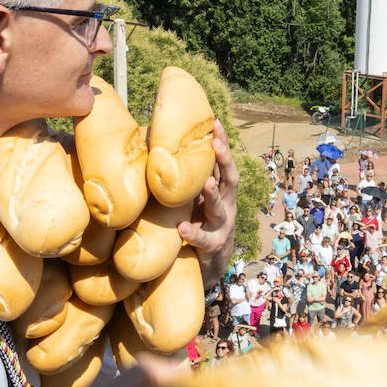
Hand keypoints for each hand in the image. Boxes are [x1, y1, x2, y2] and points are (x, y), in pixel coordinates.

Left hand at [178, 119, 239, 285]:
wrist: (210, 264)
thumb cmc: (199, 223)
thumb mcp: (195, 200)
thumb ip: (188, 181)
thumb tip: (156, 148)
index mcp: (221, 191)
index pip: (223, 163)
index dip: (222, 143)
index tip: (215, 123)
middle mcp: (226, 205)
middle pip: (230, 179)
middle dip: (225, 161)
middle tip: (217, 144)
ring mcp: (222, 226)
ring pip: (221, 208)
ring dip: (214, 195)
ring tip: (207, 184)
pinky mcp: (213, 246)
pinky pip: (203, 239)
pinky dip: (194, 233)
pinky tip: (183, 228)